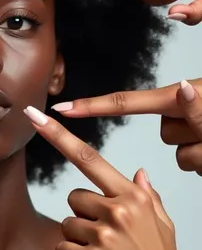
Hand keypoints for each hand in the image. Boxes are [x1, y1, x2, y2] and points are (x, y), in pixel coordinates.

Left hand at [23, 106, 198, 249]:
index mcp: (133, 196)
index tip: (35, 116)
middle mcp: (118, 209)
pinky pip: (62, 249)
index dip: (57, 135)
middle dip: (83, 216)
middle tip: (107, 240)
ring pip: (66, 225)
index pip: (89, 157)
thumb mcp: (162, 225)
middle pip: (73, 198)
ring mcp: (104, 235)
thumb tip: (138, 172)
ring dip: (79, 241)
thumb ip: (146, 196)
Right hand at [51, 79, 201, 175]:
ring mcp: (195, 129)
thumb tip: (180, 86)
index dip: (92, 107)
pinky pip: (194, 162)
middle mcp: (184, 112)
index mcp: (180, 99)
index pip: (126, 103)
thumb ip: (199, 107)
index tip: (62, 108)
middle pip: (164, 134)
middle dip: (191, 141)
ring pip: (182, 154)